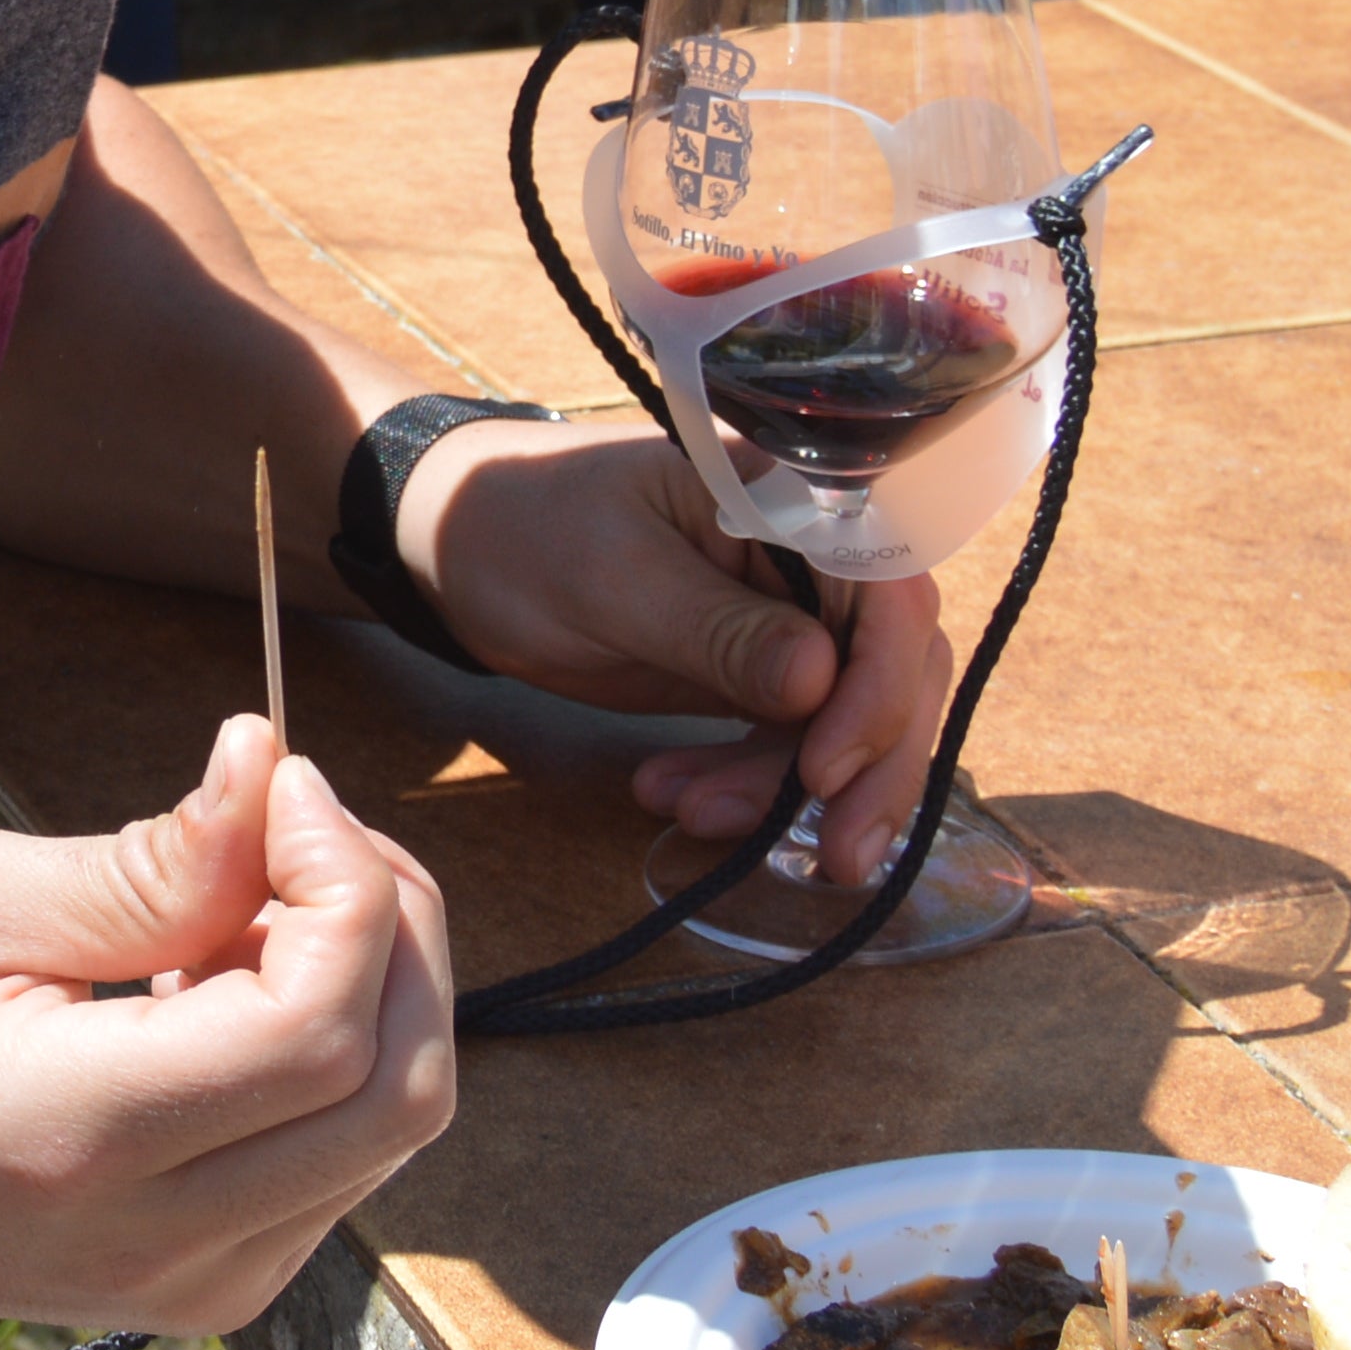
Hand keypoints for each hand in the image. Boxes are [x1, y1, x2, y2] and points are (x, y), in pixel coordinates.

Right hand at [0, 717, 454, 1337]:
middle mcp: (162, 1241)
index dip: (345, 886)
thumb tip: (270, 774)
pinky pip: (346, 1160)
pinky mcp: (219, 1286)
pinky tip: (228, 990)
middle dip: (392, 926)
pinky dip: (334, 1052)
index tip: (283, 782)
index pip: (315, 1031)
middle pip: (398, 1088)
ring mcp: (202, 1285)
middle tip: (296, 825)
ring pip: (392, 1125)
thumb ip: (141, 862)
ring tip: (242, 904)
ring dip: (366, 985)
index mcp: (79, 1137)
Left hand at [409, 421, 961, 889]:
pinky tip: (677, 799)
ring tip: (690, 815)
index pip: (889, 588)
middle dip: (867, 766)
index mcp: (786, 495)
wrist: (458, 547)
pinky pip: (793, 739)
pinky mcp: (759, 671)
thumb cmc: (525, 527)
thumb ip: (718, 631)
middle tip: (830, 855)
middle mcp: (810, 552)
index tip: (825, 768)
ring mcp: (788, 615)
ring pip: (848, 718)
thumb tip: (822, 681)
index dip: (880, 685)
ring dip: (788, 786)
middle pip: (892, 666)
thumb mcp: (614, 579)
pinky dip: (752, 784)